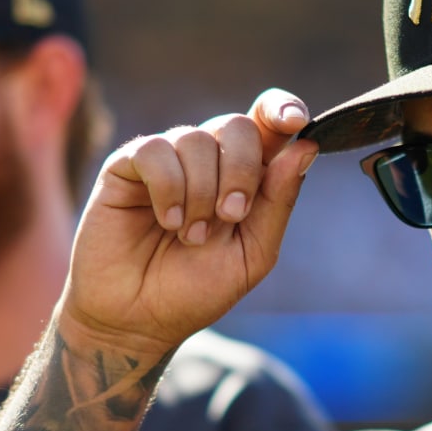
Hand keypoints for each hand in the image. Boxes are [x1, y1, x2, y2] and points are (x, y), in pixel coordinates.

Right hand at [61, 88, 315, 353]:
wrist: (137, 320)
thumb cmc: (194, 291)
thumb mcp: (252, 254)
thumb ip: (278, 203)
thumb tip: (305, 148)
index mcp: (243, 177)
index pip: (267, 123)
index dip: (281, 110)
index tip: (296, 122)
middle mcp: (207, 161)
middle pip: (238, 126)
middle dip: (242, 171)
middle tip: (231, 216)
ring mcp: (166, 160)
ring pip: (197, 139)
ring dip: (201, 193)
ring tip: (191, 236)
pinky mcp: (126, 166)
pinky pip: (155, 150)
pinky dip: (168, 188)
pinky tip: (168, 220)